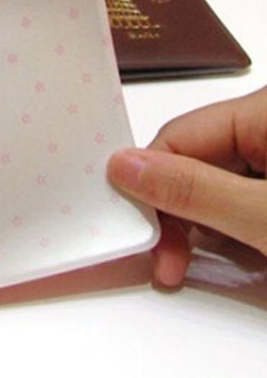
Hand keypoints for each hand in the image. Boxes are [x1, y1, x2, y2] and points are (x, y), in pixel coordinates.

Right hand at [108, 86, 266, 286]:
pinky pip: (241, 198)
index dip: (151, 186)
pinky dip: (236, 230)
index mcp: (264, 113)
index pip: (177, 138)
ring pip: (215, 186)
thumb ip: (196, 191)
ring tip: (207, 264)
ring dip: (206, 229)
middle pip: (193, 163)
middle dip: (179, 216)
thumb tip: (125, 167)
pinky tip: (247, 255)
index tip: (144, 236)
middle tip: (171, 264)